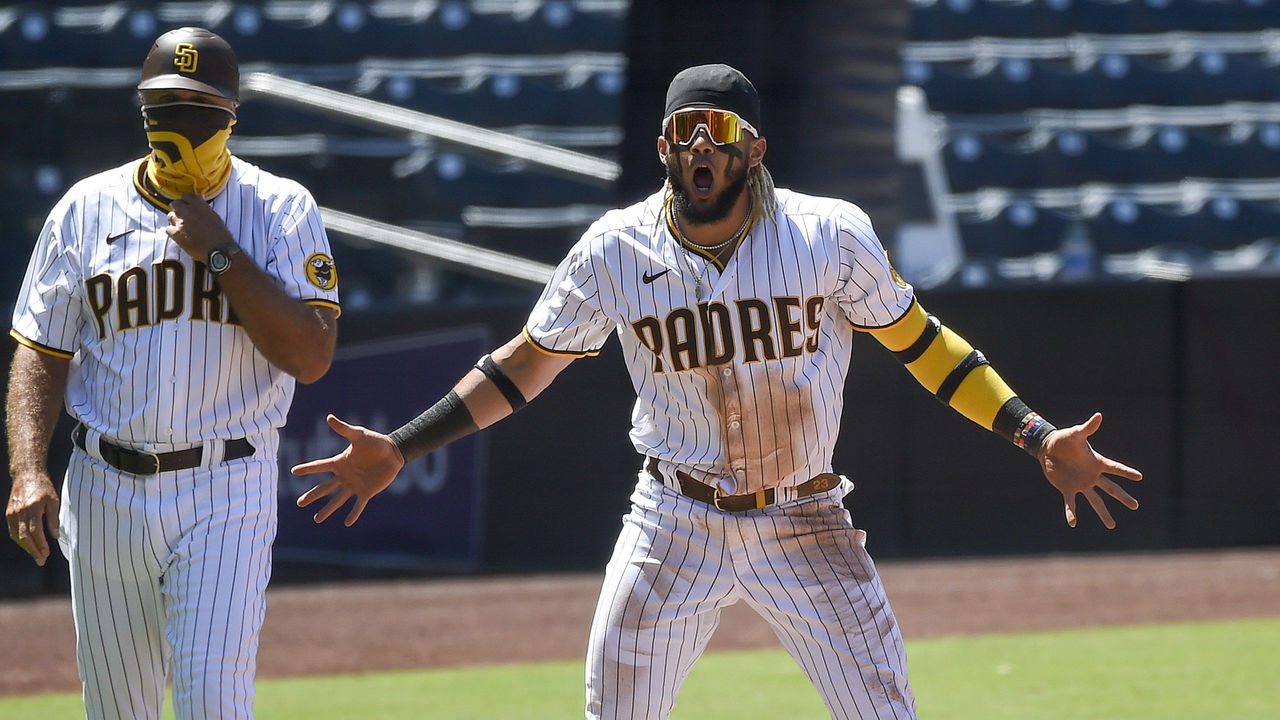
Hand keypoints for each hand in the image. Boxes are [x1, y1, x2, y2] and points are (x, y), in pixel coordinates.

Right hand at [6, 471, 60, 565]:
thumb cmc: (42, 486)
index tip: (46, 554)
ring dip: (26, 547)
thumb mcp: (53, 501)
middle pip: (24, 537)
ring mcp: (12, 513)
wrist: (26, 475)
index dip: (41, 545)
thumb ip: (54, 519)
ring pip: (17, 536)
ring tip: (36, 555)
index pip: (35, 531)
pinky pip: (13, 531)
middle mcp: (20, 511)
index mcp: (33, 508)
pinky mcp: (9, 514)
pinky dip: (20, 540)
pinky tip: (27, 545)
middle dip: (33, 551)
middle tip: (41, 560)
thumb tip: (55, 536)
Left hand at [166, 191, 233, 257]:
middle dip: (178, 208)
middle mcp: (189, 212)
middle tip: (182, 215)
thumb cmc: (220, 235)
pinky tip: (180, 235)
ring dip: (175, 220)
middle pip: (175, 204)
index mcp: (200, 206)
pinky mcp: (177, 234)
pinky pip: (168, 229)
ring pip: (170, 216)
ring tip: (182, 227)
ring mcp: (181, 223)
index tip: (187, 205)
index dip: (186, 200)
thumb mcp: (215, 216)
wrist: (219, 251)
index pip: (186, 195)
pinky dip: (172, 232)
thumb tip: (199, 198)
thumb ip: (204, 207)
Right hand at [293, 414, 405, 525]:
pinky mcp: (367, 492)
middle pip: (324, 488)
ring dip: (328, 509)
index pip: (320, 466)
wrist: (394, 452)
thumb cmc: (376, 442)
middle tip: (300, 503)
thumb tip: (329, 417)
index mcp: (340, 462)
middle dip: (312, 496)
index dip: (307, 469)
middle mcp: (344, 475)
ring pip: (337, 499)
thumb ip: (344, 429)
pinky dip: (353, 513)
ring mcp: (354, 485)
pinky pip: (358, 504)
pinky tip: (347, 522)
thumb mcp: (359, 435)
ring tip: (317, 519)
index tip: (293, 471)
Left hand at [1038, 412, 1142, 528]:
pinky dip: (1071, 512)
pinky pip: (1071, 502)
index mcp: (1097, 462)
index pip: (1115, 468)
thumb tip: (1098, 415)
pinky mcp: (1068, 489)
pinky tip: (1072, 523)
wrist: (1047, 448)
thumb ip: (1087, 427)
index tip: (1139, 477)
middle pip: (1111, 488)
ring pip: (1096, 500)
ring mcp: (1081, 483)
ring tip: (1112, 526)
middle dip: (1123, 497)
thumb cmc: (1064, 439)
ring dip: (1103, 513)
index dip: (1126, 472)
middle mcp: (1092, 475)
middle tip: (1135, 506)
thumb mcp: (1075, 433)